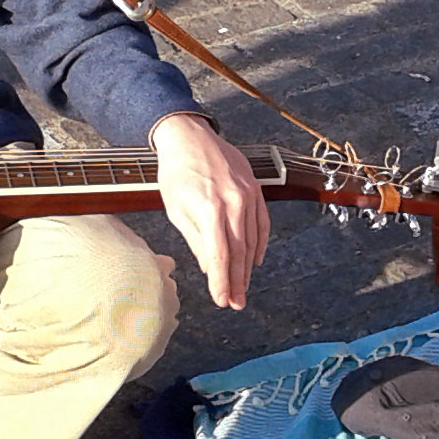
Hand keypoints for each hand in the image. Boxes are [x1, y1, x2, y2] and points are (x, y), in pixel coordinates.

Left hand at [152, 113, 268, 308]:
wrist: (190, 136)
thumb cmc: (177, 172)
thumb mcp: (176, 209)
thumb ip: (196, 240)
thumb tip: (208, 267)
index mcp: (209, 208)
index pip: (219, 255)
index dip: (221, 282)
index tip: (222, 300)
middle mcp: (233, 202)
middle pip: (239, 252)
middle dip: (238, 281)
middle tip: (236, 303)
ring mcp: (247, 194)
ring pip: (253, 240)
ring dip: (248, 267)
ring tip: (243, 287)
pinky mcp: (255, 188)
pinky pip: (262, 222)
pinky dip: (260, 244)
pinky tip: (255, 260)